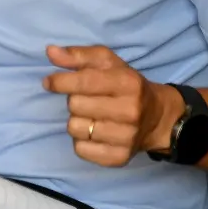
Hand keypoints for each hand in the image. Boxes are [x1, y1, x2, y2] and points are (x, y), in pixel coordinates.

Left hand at [44, 44, 178, 166]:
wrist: (158, 118)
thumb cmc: (126, 85)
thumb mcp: (107, 63)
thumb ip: (78, 55)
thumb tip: (50, 51)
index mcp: (128, 83)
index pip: (84, 81)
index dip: (60, 81)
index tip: (49, 82)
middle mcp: (130, 111)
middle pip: (75, 105)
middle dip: (74, 100)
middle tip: (87, 100)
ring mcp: (126, 137)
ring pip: (74, 128)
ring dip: (76, 121)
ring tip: (92, 116)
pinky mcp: (119, 158)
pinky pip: (80, 149)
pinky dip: (81, 141)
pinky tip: (94, 133)